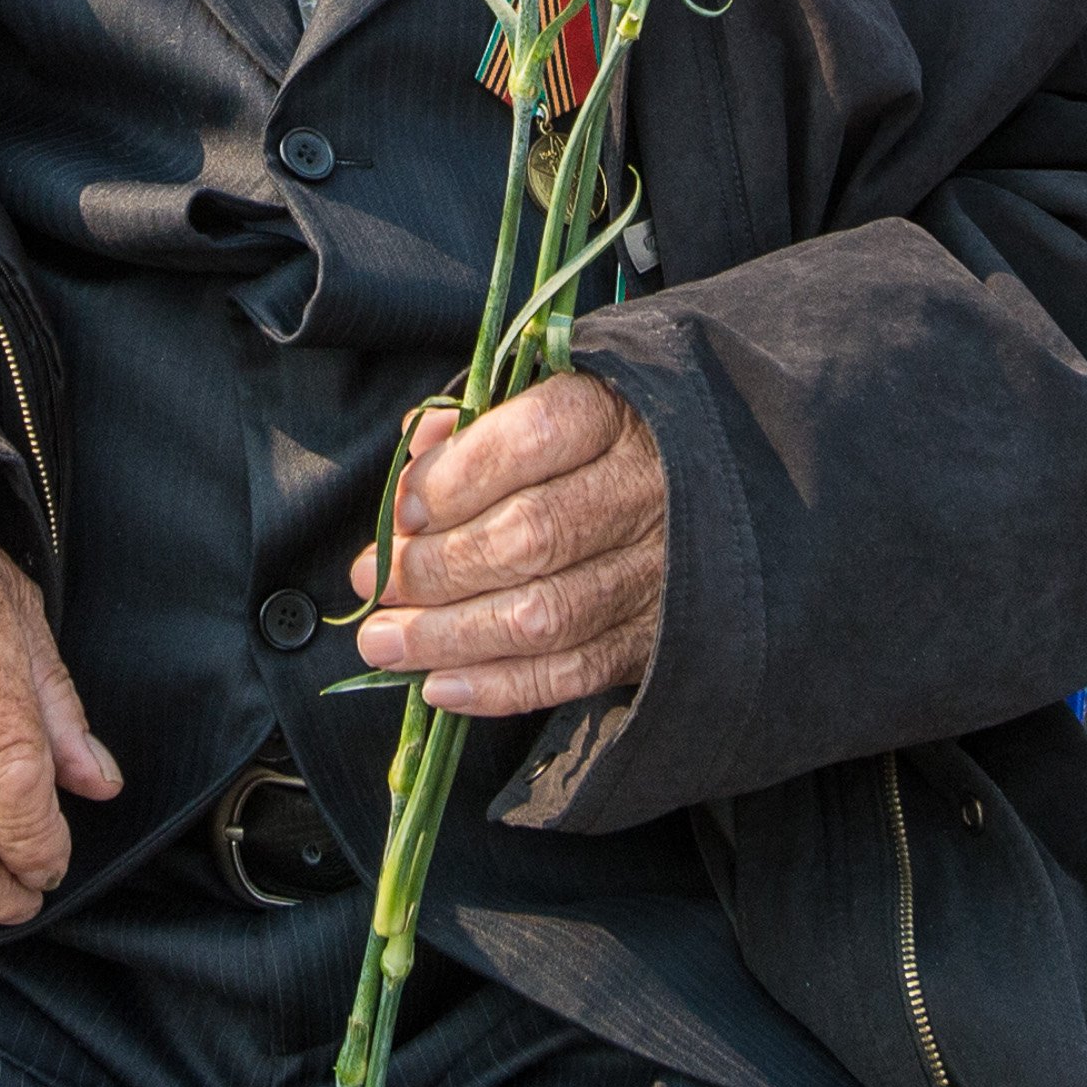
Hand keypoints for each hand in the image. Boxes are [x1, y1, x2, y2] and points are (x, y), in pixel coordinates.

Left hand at [346, 374, 666, 717]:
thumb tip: (413, 448)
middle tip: (372, 581)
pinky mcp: (657, 638)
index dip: (454, 480)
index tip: (399, 510)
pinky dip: (500, 687)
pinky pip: (575, 673)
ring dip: (449, 636)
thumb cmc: (600, 438)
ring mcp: (658, 573)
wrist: (714, 487)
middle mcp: (644, 492)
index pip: (530, 441)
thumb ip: (477, 421)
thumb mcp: (548, 399)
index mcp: (615, 414)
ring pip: (544, 615)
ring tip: (382, 642)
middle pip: (529, 535)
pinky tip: (439, 687)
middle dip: (434, 567)